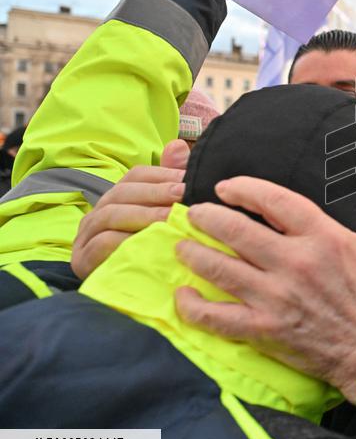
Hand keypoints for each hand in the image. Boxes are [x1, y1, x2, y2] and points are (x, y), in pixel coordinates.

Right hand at [72, 139, 188, 278]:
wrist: (122, 292)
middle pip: (123, 192)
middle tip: (182, 196)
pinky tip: (148, 243)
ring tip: (169, 218)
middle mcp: (98, 211)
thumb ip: (168, 181)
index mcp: (118, 197)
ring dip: (142, 215)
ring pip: (111, 215)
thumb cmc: (147, 250)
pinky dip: (125, 241)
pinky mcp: (83, 259)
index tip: (188, 180)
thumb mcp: (162, 217)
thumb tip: (178, 146)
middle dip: (155, 192)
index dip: (162, 175)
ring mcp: (86, 235)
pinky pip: (101, 244)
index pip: (136, 175)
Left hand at [174, 161, 355, 402]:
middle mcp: (294, 263)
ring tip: (181, 246)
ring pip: (220, 269)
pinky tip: (182, 296)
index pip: (273, 200)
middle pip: (236, 231)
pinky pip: (217, 317)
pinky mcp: (265, 330)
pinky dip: (193, 307)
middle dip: (207, 218)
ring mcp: (276, 298)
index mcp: (323, 237)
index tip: (225, 187)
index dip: (243, 189)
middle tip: (193, 214)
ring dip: (193, 254)